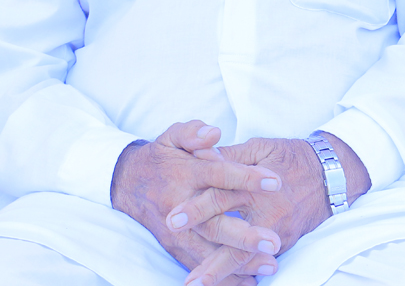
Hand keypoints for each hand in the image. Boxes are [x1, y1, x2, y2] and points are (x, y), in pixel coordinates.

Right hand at [110, 121, 282, 284]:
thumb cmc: (162, 156)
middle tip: (274, 241)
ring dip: (237, 261)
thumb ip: (193, 133)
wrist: (128, 182)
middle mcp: (180, 205)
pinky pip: (198, 264)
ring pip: (207, 250)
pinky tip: (247, 283)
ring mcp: (176, 231)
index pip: (219, 175)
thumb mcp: (173, 136)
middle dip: (244, 235)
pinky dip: (221, 277)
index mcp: (185, 174)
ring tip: (268, 265)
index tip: (276, 182)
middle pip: (214, 222)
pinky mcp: (174, 246)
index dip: (246, 178)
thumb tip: (213, 133)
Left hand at [169, 134, 369, 285]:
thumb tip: (197, 154)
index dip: (196, 207)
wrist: (333, 173)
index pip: (222, 197)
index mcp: (257, 185)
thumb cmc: (292, 156)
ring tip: (197, 283)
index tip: (172, 220)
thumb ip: (229, 155)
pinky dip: (240, 272)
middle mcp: (268, 212)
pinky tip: (224, 282)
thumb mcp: (261, 148)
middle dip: (208, 255)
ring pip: (246, 255)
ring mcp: (278, 231)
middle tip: (187, 272)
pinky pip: (258, 260)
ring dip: (221, 271)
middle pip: (232, 235)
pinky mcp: (285, 242)